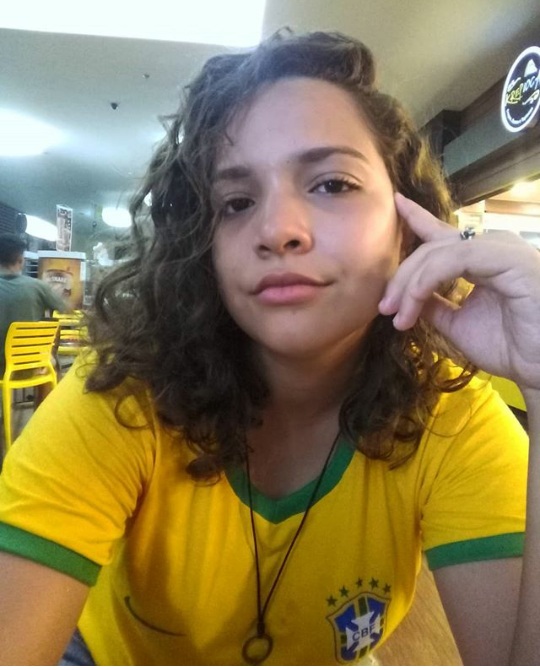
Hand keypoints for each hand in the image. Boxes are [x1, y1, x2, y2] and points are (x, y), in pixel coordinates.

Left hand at [379, 193, 539, 392]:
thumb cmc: (510, 347)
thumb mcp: (457, 324)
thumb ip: (433, 304)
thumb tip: (406, 294)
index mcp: (483, 258)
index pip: (443, 235)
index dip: (418, 218)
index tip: (396, 203)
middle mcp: (493, 247)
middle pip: (432, 247)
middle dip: (401, 277)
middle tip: (385, 308)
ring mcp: (503, 249)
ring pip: (439, 253)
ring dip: (410, 283)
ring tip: (396, 313)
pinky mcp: (510, 259)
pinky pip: (456, 259)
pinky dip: (427, 279)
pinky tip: (414, 299)